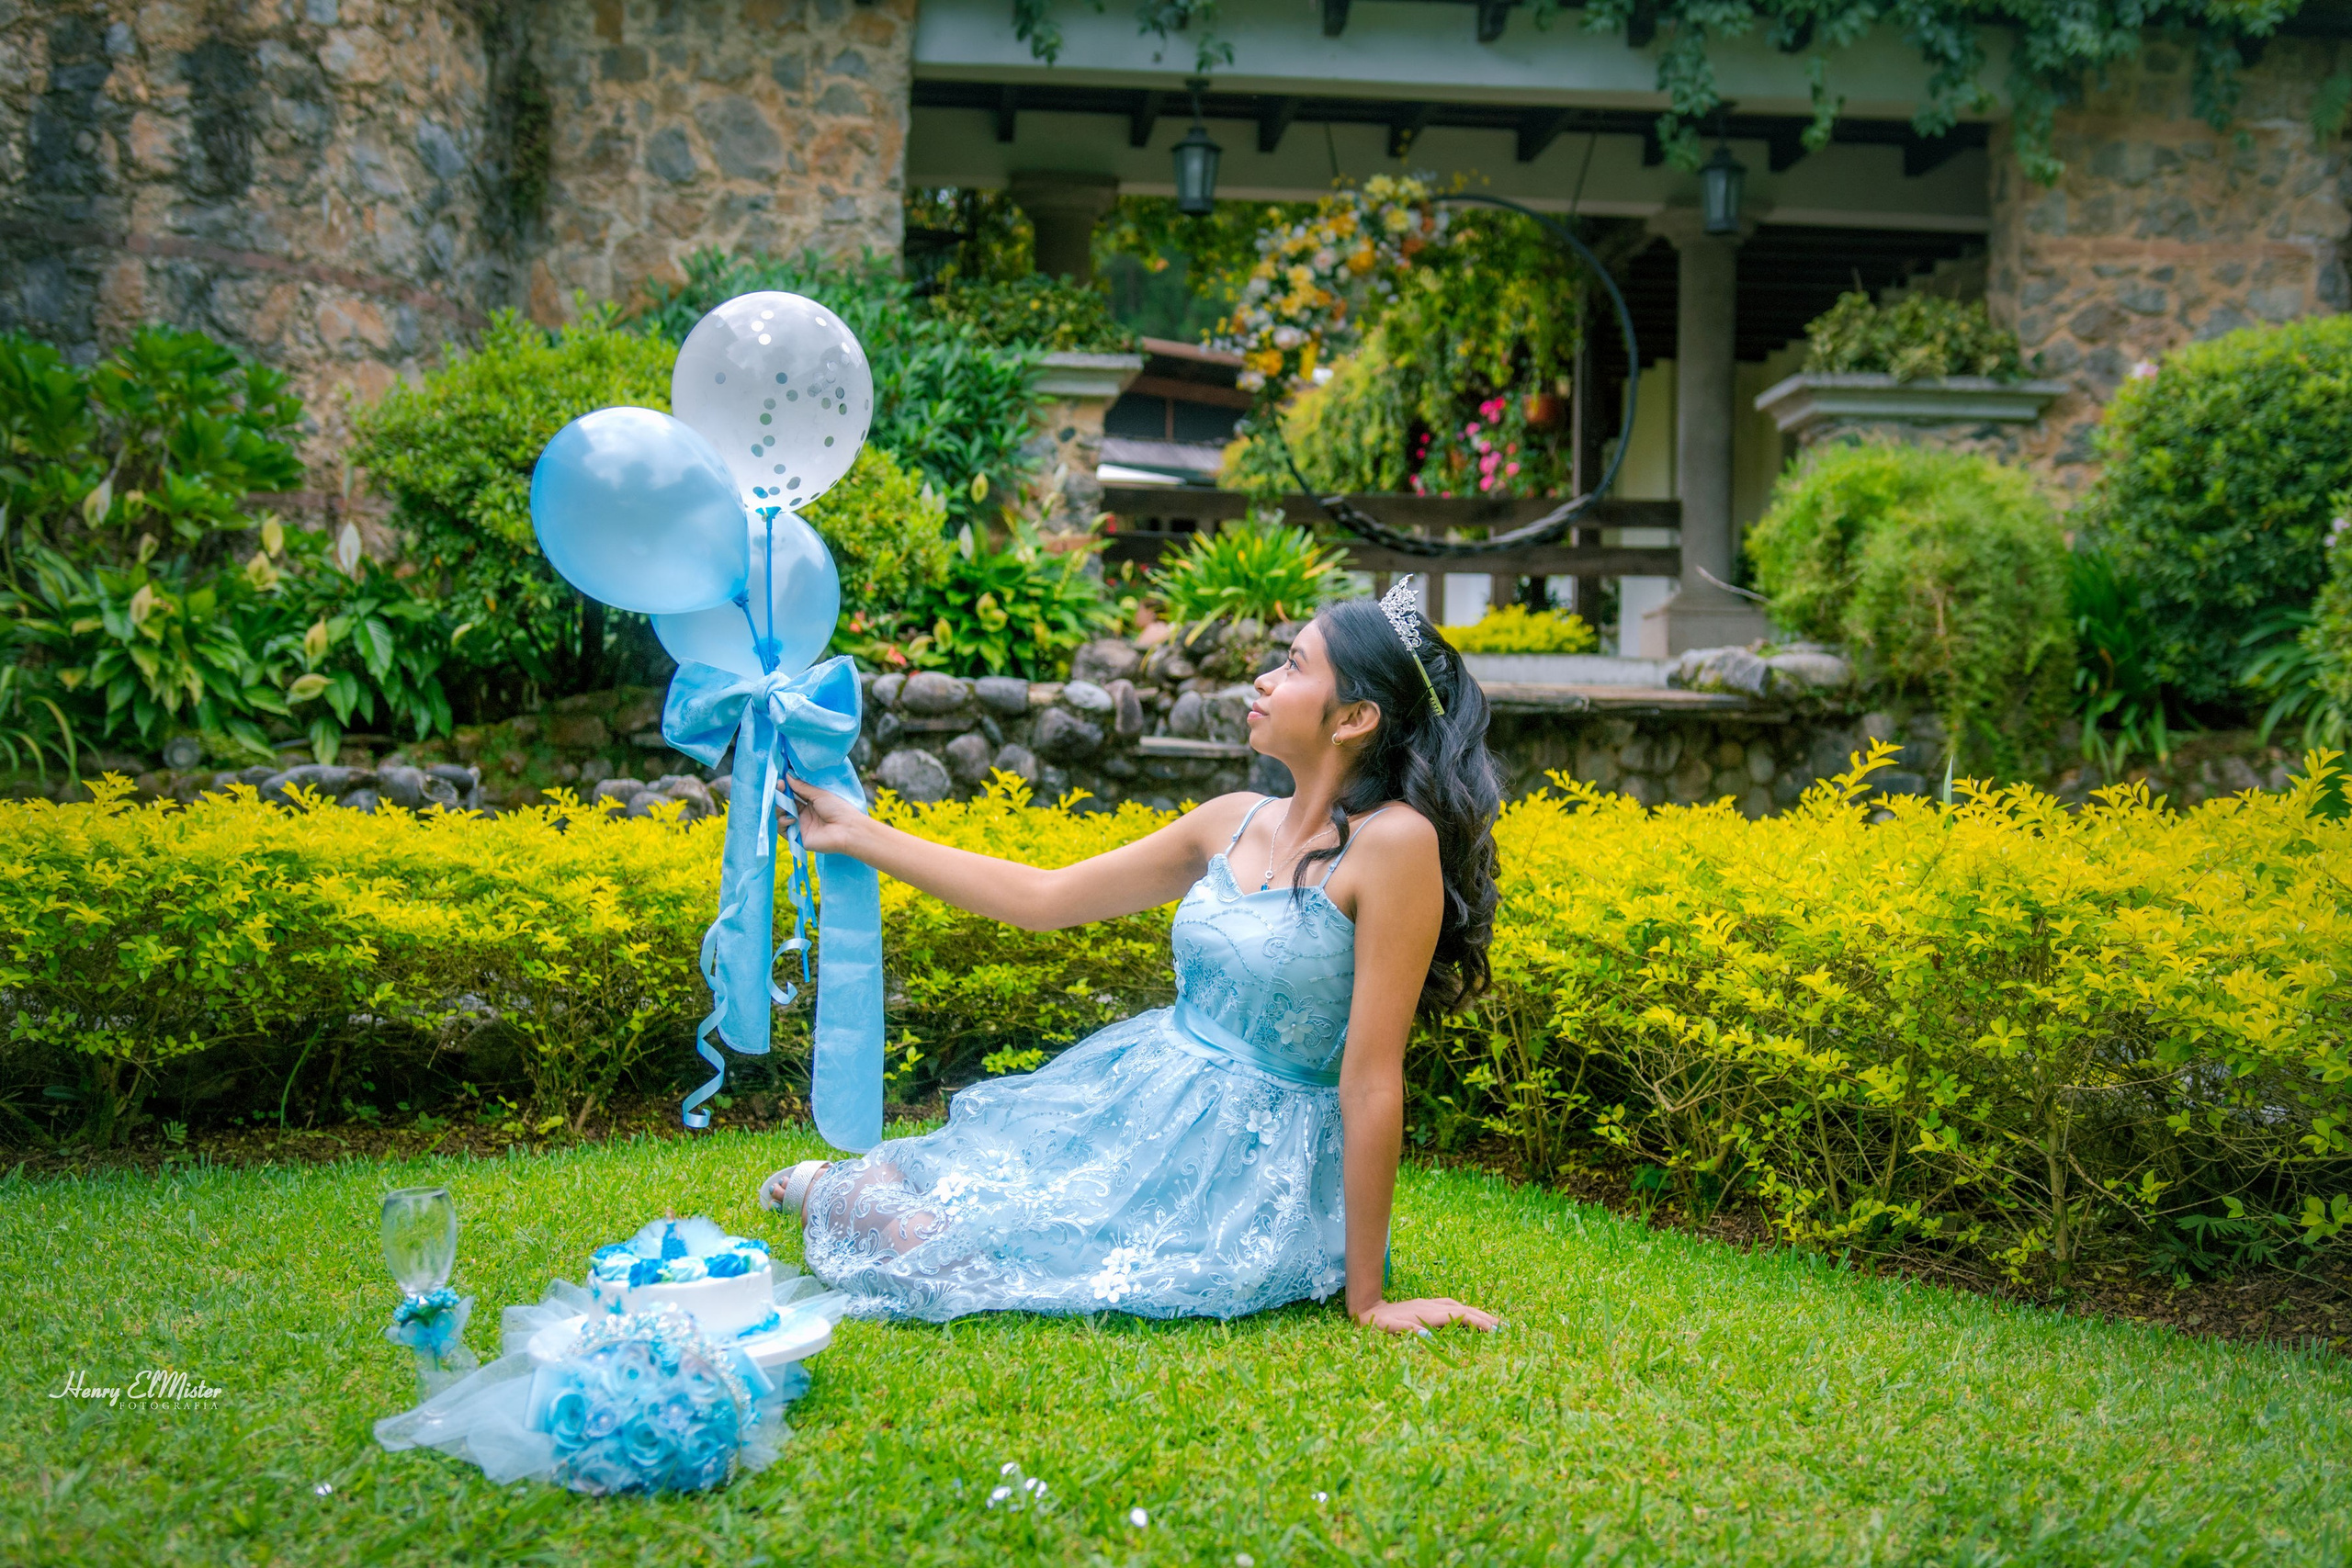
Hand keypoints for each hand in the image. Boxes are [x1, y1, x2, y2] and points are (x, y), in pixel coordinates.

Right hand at [780, 774, 865, 855]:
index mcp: (811, 803)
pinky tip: (792, 818)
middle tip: (779, 785)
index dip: (786, 787)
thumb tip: (788, 775)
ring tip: (783, 803)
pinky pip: (783, 830)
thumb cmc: (838, 809)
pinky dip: (783, 822)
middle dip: (780, 795)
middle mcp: (804, 814)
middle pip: (785, 804)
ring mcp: (800, 826)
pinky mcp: (798, 837)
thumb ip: (802, 787)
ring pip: (781, 816)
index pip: (793, 794)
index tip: (781, 778)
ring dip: (779, 808)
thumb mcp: (819, 794)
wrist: (847, 830)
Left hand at [1355, 1297, 1500, 1335]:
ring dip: (1476, 1313)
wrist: (1365, 1310)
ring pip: (1458, 1307)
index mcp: (1427, 1313)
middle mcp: (1431, 1307)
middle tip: (1504, 1328)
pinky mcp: (1425, 1306)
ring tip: (1492, 1323)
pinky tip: (1468, 1315)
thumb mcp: (1389, 1329)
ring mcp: (1428, 1305)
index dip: (1477, 1322)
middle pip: (1463, 1310)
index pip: (1459, 1316)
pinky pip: (1450, 1307)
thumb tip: (1428, 1335)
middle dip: (1484, 1318)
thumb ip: (1408, 1331)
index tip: (1494, 1330)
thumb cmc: (1377, 1323)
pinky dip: (1464, 1310)